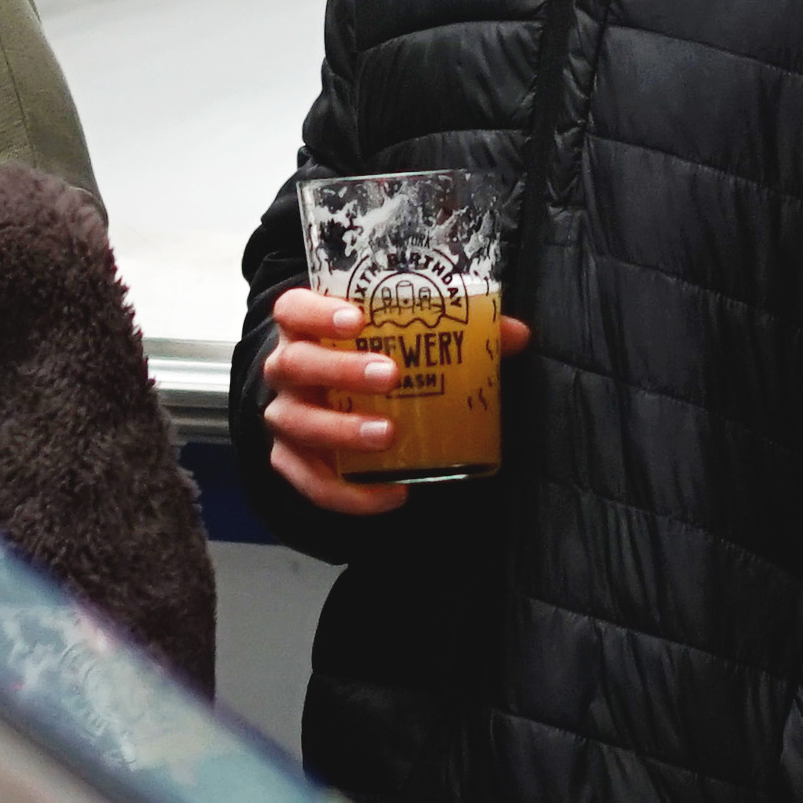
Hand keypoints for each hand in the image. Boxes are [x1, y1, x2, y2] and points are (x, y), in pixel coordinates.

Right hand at [252, 285, 530, 523]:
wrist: (339, 405)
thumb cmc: (374, 360)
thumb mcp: (409, 340)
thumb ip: (460, 331)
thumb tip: (515, 335)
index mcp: (306, 328)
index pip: (293, 309)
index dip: (317, 312)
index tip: (359, 319)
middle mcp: (287, 371)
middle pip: (293, 364)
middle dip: (339, 369)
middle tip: (389, 376)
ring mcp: (286, 417)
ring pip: (296, 423)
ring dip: (340, 430)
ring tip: (388, 435)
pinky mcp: (292, 462)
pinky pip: (310, 482)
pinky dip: (347, 493)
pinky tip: (390, 494)